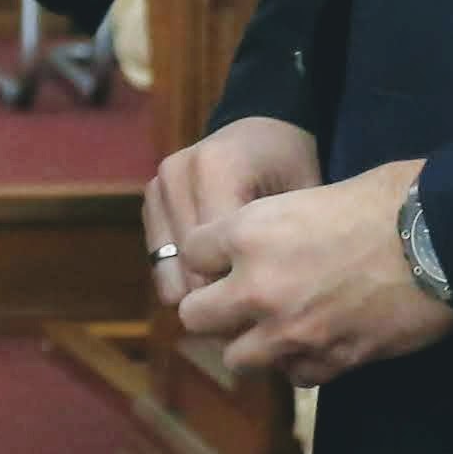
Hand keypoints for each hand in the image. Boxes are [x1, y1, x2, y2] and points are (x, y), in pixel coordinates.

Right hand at [144, 116, 317, 314]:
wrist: (261, 130)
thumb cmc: (290, 164)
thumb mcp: (302, 198)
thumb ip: (283, 243)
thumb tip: (267, 308)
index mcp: (216, 167)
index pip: (213, 252)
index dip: (237, 290)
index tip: (264, 315)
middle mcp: (176, 173)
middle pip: (186, 264)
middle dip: (215, 298)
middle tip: (248, 322)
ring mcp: (157, 185)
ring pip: (167, 268)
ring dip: (196, 292)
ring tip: (231, 304)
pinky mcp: (150, 199)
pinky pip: (159, 258)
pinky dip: (183, 277)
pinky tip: (213, 282)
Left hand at [173, 157, 452, 384]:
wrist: (443, 239)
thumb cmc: (388, 199)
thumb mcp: (314, 194)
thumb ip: (275, 228)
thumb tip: (267, 246)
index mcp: (249, 232)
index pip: (190, 254)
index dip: (210, 256)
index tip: (228, 257)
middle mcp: (257, 287)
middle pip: (194, 317)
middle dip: (213, 309)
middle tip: (241, 301)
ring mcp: (290, 332)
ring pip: (237, 358)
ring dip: (253, 343)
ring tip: (280, 327)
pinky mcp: (328, 361)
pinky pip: (293, 376)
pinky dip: (302, 363)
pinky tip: (321, 341)